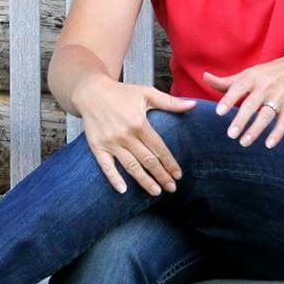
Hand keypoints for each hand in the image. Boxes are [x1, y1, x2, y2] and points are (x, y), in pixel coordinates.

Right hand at [69, 74, 197, 195]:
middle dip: (161, 175)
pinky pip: (106, 166)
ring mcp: (110, 142)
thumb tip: (193, 105)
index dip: (170, 162)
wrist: (91, 92)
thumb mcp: (146, 93)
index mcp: (139, 122)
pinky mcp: (97, 146)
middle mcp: (125, 134)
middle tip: (172, 188)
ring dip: (144, 181)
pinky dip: (114, 179)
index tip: (178, 175)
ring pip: (131, 166)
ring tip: (156, 192)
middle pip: (147, 160)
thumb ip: (170, 102)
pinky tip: (123, 190)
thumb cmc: (121, 93)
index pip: (159, 148)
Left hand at [202, 45, 283, 149]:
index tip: (219, 112)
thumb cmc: (270, 73)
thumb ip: (226, 81)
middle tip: (231, 134)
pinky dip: (277, 133)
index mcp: (252, 77)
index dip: (228, 99)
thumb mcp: (249, 74)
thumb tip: (204, 77)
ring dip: (256, 129)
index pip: (238, 88)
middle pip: (251, 104)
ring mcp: (280, 96)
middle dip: (241, 119)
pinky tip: (269, 144)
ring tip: (244, 142)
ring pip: (266, 114)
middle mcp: (265, 86)